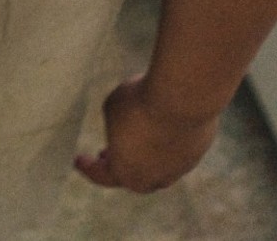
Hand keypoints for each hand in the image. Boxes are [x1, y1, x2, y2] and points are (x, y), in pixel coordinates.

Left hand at [73, 74, 221, 192]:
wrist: (183, 97)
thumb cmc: (139, 102)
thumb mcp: (113, 107)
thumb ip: (115, 121)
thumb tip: (125, 125)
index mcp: (125, 173)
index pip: (102, 176)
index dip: (88, 167)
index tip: (78, 160)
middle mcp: (154, 178)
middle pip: (134, 180)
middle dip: (119, 168)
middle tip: (106, 155)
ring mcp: (180, 167)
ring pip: (160, 166)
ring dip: (145, 154)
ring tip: (136, 139)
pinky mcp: (199, 150)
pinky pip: (178, 149)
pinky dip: (167, 139)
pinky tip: (163, 123)